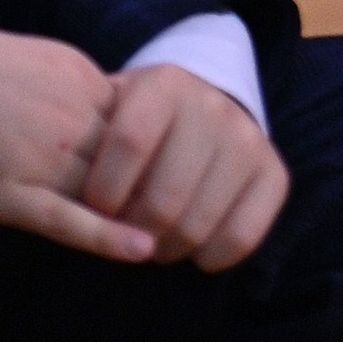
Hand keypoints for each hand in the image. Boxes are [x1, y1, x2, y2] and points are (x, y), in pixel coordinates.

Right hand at [0, 0, 154, 261]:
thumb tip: (116, 112)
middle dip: (157, 185)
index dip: (162, 150)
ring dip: (133, 212)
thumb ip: (82, 88)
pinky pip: (65, 219)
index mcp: (81, 78)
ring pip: (105, 191)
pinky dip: (105, 235)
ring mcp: (37, 155)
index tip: (180, 170)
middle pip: (133, 160)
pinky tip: (139, 249)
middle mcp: (69, 114)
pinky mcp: (2, 192)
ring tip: (164, 237)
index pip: (144, 123)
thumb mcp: (43, 58)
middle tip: (182, 213)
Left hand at [84, 62, 290, 270]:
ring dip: (167, 250)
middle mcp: (212, 105)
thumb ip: (86, 144)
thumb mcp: (108, 113)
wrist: (202, 106)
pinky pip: (240, 237)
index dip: (103, 191)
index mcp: (165, 84)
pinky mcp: (274, 173)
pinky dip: (211, 257)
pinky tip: (195, 248)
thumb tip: (69, 197)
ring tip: (155, 240)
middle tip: (126, 234)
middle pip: (163, 200)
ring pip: (197, 225)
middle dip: (134, 234)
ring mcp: (247, 138)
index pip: (128, 142)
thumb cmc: (137, 122)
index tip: (91, 209)